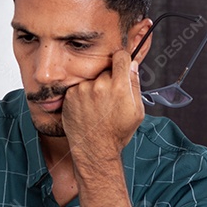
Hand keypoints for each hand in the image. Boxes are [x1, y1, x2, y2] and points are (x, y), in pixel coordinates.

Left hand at [62, 49, 143, 164]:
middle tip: (110, 99)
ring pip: (92, 79)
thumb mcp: (136, 111)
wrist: (95, 150)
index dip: (122, 60)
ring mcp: (82, 90)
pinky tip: (87, 110)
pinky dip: (83, 96)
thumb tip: (132, 65)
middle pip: (106, 70)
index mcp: (119, 87)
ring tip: (97, 108)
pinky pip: (80, 88)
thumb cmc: (117, 133)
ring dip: (95, 88)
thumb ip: (134, 85)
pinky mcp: (70, 95)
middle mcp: (99, 85)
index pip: (121, 56)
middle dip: (109, 80)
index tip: (122, 66)